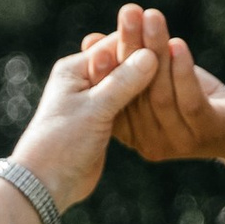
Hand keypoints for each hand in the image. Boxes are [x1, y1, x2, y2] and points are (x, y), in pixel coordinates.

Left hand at [7, 34, 159, 210]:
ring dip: (148, 82)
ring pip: (128, 84)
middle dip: (147, 61)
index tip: (168, 40)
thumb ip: (123, 82)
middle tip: (178, 55)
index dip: (141, 43)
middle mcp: (84, 79)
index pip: (115, 45)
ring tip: (176, 78)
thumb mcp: (95, 109)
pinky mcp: (102, 119)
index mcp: (76, 68)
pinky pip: (128, 103)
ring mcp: (93, 100)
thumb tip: (151, 55)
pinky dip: (143, 101)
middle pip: (123, 63)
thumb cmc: (62, 142)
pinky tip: (163, 100)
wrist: (46, 183)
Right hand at [85, 2, 224, 170]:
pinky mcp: (207, 131)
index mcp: (133, 134)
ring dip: (155, 50)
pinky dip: (182, 69)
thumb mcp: (156, 81)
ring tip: (153, 17)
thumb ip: (127, 66)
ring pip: (159, 91)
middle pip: (134, 90)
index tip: (94, 39)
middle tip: (127, 12)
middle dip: (130, 46)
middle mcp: (150, 143)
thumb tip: (90, 40)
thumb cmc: (194, 99)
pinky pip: (189, 99)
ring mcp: (179, 140)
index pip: (111, 99)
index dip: (103, 68)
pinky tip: (178, 43)